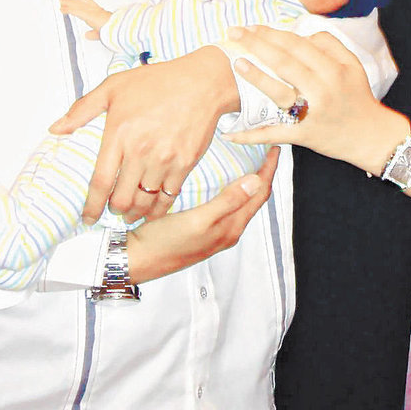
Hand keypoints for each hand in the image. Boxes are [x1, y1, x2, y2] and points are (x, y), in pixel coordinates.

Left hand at [49, 46, 238, 224]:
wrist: (200, 82)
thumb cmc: (157, 82)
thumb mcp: (114, 87)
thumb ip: (82, 109)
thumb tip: (56, 129)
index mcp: (119, 134)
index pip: (100, 181)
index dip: (91, 205)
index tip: (87, 217)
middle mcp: (141, 151)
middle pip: (122, 198)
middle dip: (114, 210)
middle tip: (112, 210)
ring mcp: (165, 160)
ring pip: (144, 202)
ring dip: (135, 213)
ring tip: (130, 213)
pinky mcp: (185, 164)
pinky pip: (168, 198)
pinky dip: (158, 210)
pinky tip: (152, 211)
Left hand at [60, 0, 110, 35]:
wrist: (118, 30)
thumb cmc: (112, 31)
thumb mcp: (100, 34)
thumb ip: (93, 34)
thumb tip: (86, 35)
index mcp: (99, 12)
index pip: (87, 3)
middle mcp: (95, 9)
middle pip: (81, 0)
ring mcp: (92, 11)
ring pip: (77, 4)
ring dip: (67, 1)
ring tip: (59, 0)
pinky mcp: (89, 15)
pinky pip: (76, 11)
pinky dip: (68, 9)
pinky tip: (62, 9)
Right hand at [128, 148, 278, 282]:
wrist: (138, 261)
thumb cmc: (165, 242)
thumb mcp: (198, 219)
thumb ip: (228, 201)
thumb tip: (256, 180)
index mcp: (231, 227)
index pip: (259, 194)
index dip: (268, 170)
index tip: (273, 148)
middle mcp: (227, 230)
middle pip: (254, 198)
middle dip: (262, 174)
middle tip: (262, 150)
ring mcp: (215, 231)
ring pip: (240, 202)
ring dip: (247, 181)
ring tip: (246, 159)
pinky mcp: (202, 229)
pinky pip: (225, 205)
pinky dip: (230, 189)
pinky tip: (220, 180)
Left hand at [225, 26, 408, 173]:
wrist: (372, 137)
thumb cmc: (357, 95)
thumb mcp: (352, 64)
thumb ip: (329, 44)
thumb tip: (299, 35)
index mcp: (333, 69)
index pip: (297, 45)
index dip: (273, 34)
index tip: (252, 26)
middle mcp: (322, 89)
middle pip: (285, 63)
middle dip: (257, 45)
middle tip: (234, 33)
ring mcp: (311, 114)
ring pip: (279, 93)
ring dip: (256, 78)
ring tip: (237, 64)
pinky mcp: (303, 136)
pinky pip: (274, 134)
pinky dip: (252, 136)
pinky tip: (230, 133)